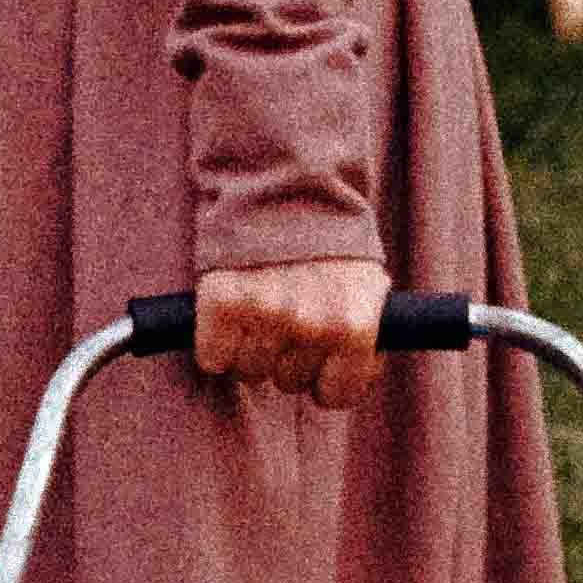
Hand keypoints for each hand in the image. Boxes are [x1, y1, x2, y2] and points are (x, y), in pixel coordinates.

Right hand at [191, 255, 388, 407]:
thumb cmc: (330, 245)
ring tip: (260, 307)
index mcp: (355, 327)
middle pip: (288, 382)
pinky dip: (215, 342)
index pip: (337, 396)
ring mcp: (266, 315)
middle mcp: (312, 326)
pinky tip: (230, 312)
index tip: (320, 358)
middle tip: (287, 315)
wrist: (287, 187)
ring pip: (249, 371)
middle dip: (287, 356)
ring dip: (250, 348)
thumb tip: (353, 380)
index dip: (326, 379)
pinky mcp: (222, 303)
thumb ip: (367, 338)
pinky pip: (212, 358)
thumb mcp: (370, 288)